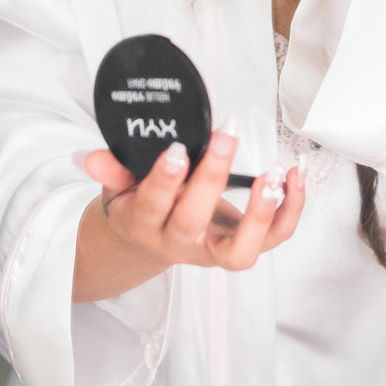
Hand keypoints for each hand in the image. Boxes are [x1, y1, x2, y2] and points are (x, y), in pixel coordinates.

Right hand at [80, 127, 305, 275]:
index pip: (153, 205)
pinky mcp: (245, 247)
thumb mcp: (121, 186)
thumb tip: (90, 157)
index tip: (176, 150)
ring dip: (260, 212)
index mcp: (146, 224)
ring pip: (241, 250)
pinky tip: (295, 175)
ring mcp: (215, 250)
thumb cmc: (142, 205)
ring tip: (273, 172)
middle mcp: (180, 243)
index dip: (164, 180)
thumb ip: (113, 171)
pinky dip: (291, 209)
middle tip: (226, 135)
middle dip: (211, 177)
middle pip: (193, 220)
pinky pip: (276, 237)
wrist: (152, 241)